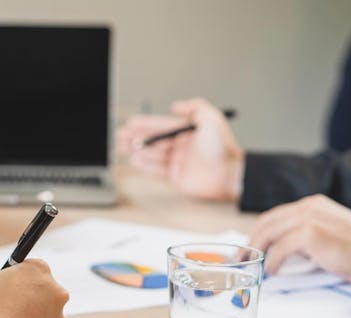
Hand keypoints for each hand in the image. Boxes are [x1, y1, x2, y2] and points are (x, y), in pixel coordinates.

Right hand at [116, 98, 244, 200]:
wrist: (229, 174)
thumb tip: (176, 105)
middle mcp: (182, 147)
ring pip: (153, 155)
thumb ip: (195, 106)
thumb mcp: (211, 118)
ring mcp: (178, 163)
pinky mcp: (176, 178)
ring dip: (138, 151)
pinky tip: (134, 160)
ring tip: (123, 148)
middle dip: (136, 137)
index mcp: (188, 132)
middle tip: (121, 135)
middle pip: (154, 141)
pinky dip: (145, 166)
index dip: (145, 124)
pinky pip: (156, 171)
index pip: (161, 126)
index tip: (132, 122)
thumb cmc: (223, 148)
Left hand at [249, 195, 350, 280]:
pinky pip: (280, 248)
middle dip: (251, 242)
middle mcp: (308, 207)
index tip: (248, 248)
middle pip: (267, 223)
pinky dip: (272, 261)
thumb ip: (302, 235)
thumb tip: (277, 248)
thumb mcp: (325, 234)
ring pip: (269, 233)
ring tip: (255, 266)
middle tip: (242, 259)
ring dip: (258, 251)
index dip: (258, 233)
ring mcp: (309, 218)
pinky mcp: (310, 233)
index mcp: (311, 205)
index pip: (274, 216)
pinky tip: (272, 271)